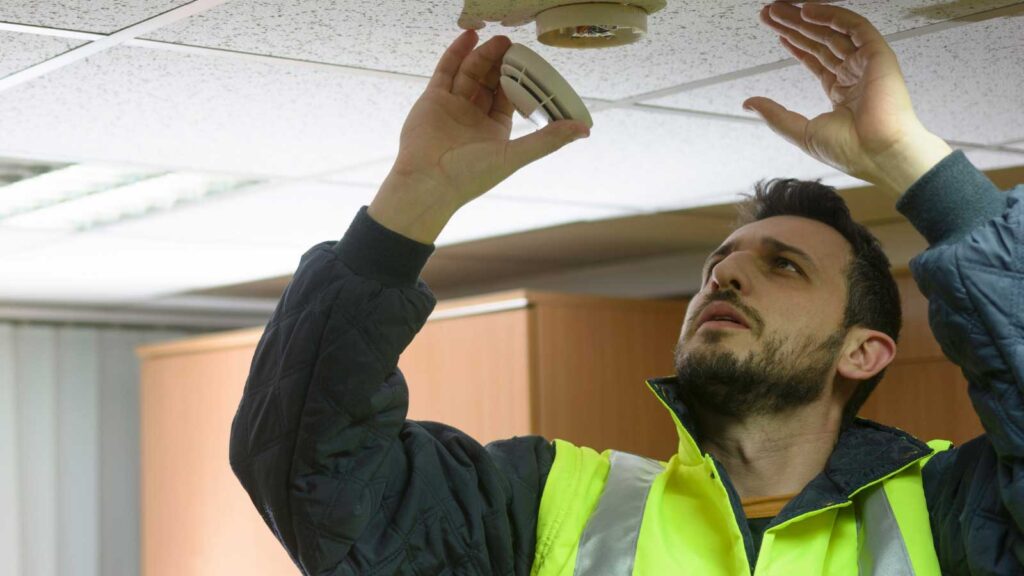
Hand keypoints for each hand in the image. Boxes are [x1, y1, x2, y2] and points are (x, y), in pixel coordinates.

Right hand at [369, 30, 590, 243]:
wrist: (427, 182)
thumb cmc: (469, 176)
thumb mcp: (514, 155)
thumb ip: (547, 140)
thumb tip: (584, 130)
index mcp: (494, 130)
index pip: (509, 96)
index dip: (520, 79)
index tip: (529, 62)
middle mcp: (473, 116)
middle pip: (490, 81)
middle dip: (501, 63)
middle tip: (513, 46)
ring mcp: (452, 106)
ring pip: (470, 73)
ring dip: (483, 55)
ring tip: (498, 41)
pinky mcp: (433, 99)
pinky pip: (446, 70)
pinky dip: (457, 52)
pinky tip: (469, 37)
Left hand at [744, 2, 950, 193]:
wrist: (878, 154)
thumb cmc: (850, 151)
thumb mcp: (801, 131)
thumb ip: (775, 115)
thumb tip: (749, 103)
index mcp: (841, 92)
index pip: (815, 59)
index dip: (795, 44)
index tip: (776, 32)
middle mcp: (854, 75)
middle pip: (820, 42)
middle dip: (793, 27)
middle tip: (770, 13)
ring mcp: (866, 64)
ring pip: (833, 32)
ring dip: (806, 18)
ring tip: (779, 10)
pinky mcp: (878, 55)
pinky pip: (855, 27)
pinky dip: (832, 16)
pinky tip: (808, 11)